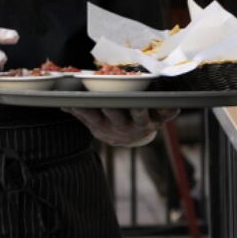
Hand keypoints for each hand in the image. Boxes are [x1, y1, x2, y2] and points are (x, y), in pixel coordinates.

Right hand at [63, 107, 178, 147]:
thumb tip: (60, 103)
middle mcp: (121, 127)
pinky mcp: (157, 122)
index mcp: (103, 126)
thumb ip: (80, 111)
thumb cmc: (110, 123)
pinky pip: (165, 116)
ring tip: (137, 102)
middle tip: (108, 98)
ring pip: (139, 117)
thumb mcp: (93, 121)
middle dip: (111, 108)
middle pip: (114, 116)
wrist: (132, 139)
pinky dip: (170, 112)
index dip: (84, 108)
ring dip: (138, 111)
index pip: (91, 116)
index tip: (77, 98)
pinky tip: (175, 106)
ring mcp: (140, 125)